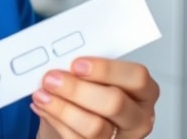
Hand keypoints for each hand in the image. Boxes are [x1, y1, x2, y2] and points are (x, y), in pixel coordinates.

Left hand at [31, 57, 158, 138]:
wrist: (73, 123)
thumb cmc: (89, 93)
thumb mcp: (92, 75)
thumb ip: (85, 66)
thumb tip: (61, 56)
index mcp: (143, 90)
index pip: (136, 77)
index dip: (106, 69)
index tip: (76, 64)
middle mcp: (138, 117)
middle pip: (115, 103)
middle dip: (77, 89)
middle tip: (52, 79)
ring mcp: (121, 138)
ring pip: (95, 127)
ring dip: (62, 108)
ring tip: (43, 94)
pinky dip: (56, 121)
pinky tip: (44, 107)